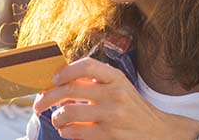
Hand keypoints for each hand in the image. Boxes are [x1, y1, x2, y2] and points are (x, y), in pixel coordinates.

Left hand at [32, 58, 198, 139]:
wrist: (159, 132)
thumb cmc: (132, 108)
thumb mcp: (120, 88)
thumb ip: (95, 83)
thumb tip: (59, 81)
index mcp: (116, 78)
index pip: (86, 66)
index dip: (64, 71)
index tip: (53, 80)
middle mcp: (115, 93)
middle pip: (69, 90)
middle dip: (47, 98)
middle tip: (39, 104)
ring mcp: (112, 115)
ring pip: (68, 113)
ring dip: (57, 118)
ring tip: (58, 120)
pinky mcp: (109, 135)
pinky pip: (75, 132)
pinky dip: (66, 132)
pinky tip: (67, 131)